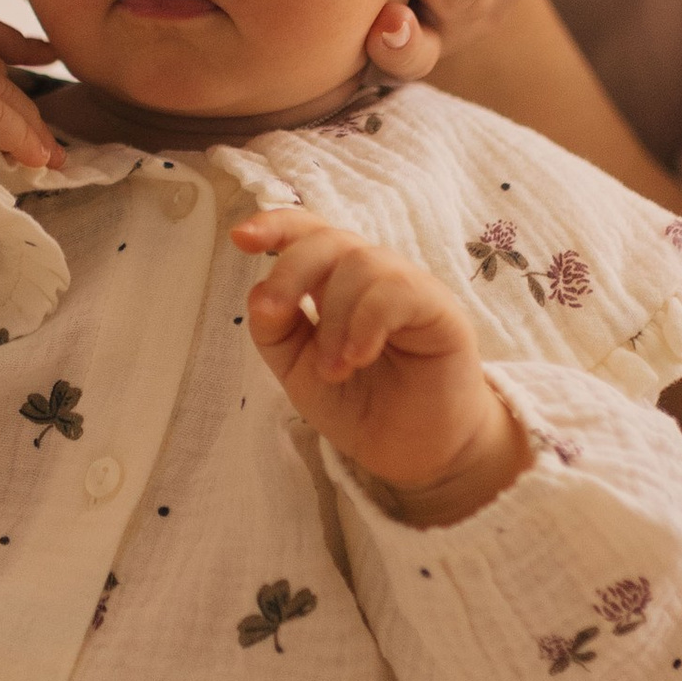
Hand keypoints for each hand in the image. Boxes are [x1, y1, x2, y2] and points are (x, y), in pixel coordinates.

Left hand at [230, 209, 525, 523]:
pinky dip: (366, 321)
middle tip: (275, 315)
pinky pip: (398, 290)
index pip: (307, 233)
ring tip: (332, 369)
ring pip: (361, 262)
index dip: (276, 226)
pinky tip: (357, 357)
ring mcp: (408, 288)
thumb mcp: (298, 371)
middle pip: (328, 239)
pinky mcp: (440, 309)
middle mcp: (371, 276)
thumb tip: (259, 294)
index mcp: (334, 282)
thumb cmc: (360, 404)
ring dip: (333, 317)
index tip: (241, 238)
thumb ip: (275, 332)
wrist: (413, 454)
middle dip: (290, 271)